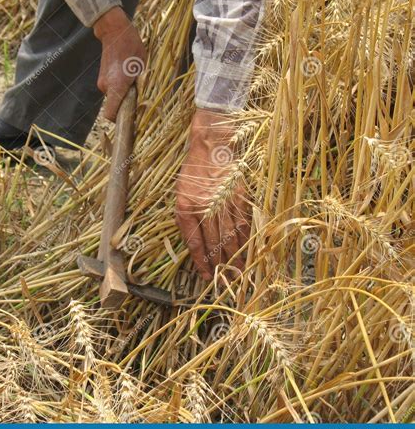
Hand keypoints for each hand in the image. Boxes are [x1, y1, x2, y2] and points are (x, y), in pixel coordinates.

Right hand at [93, 7, 145, 121]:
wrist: (113, 30)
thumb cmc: (131, 47)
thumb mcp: (142, 67)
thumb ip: (141, 87)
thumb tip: (143, 102)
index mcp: (116, 86)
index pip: (111, 115)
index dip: (120, 120)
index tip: (131, 118)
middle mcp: (106, 87)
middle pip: (115, 107)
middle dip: (126, 105)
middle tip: (139, 97)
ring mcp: (102, 82)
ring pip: (114, 98)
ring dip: (123, 95)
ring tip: (134, 82)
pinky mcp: (102, 78)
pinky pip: (112, 90)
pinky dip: (119, 88)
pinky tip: (127, 77)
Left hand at [175, 109, 249, 279]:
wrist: (211, 146)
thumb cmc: (193, 173)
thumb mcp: (181, 195)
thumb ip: (186, 220)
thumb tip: (196, 245)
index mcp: (186, 207)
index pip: (195, 242)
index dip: (201, 262)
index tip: (207, 276)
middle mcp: (205, 207)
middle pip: (215, 243)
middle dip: (221, 264)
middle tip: (227, 281)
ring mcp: (223, 202)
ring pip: (231, 236)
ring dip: (236, 256)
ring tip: (239, 272)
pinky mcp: (238, 197)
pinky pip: (243, 223)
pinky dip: (246, 239)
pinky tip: (248, 251)